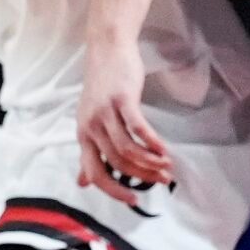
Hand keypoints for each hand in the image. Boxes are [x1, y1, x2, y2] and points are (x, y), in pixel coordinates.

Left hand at [76, 35, 175, 207]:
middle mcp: (90, 126)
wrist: (106, 49)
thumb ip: (89, 152)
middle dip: (141, 177)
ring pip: (127, 149)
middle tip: (161, 181)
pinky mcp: (121, 99)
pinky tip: (164, 150)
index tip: (133, 200)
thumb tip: (83, 182)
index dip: (113, 190)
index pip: (94, 173)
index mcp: (83, 135)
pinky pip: (137, 128)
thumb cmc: (102, 86)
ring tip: (166, 166)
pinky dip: (152, 142)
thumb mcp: (90, 121)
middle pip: (116, 163)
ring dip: (150, 162)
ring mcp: (105, 113)